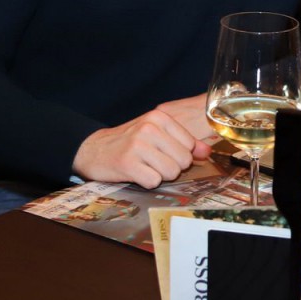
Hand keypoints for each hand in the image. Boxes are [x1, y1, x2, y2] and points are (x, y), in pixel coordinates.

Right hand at [73, 98, 213, 187]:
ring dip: (159, 175)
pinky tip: (136, 173)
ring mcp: (138, 146)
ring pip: (171, 172)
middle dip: (171, 167)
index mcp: (159, 117)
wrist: (93, 149)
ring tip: (145, 167)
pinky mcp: (127, 164)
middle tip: (153, 162)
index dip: (180, 155)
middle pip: (183, 161)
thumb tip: (207, 152)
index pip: (190, 145)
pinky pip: (153, 181)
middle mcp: (149, 128)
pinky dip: (146, 182)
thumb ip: (184, 141)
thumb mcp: (157, 134)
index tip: (164, 153)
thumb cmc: (130, 142)